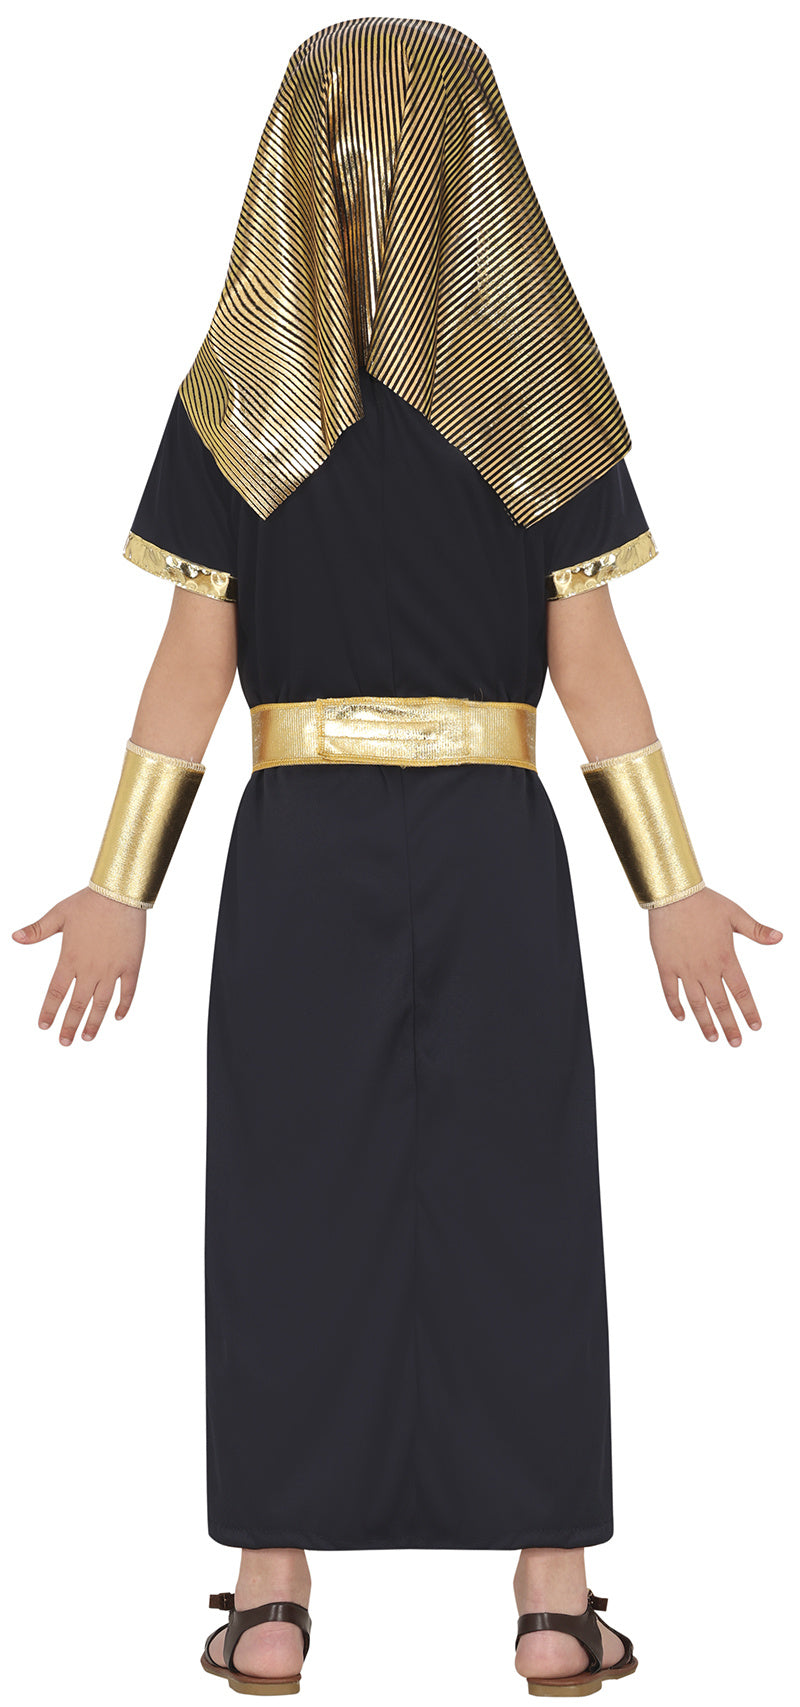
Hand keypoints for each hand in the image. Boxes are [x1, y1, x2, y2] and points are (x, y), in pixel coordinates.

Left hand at [11, 886, 146, 1044]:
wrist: (119, 894)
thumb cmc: (88, 902)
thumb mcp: (58, 915)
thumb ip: (37, 930)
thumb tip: (14, 937)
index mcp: (70, 959)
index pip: (56, 993)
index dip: (49, 1011)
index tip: (44, 1027)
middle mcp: (90, 969)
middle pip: (78, 1005)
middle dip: (70, 1026)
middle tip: (65, 1042)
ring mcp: (112, 969)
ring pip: (102, 1004)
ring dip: (94, 1023)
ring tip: (88, 1037)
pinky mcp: (131, 965)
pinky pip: (128, 991)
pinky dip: (123, 1006)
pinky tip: (117, 1017)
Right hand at [648, 886, 781, 1045]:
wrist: (674, 895)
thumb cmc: (705, 902)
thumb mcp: (735, 914)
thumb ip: (757, 930)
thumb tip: (779, 937)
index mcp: (726, 958)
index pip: (741, 991)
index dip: (749, 1011)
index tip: (755, 1027)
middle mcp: (706, 968)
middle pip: (720, 1004)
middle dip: (729, 1026)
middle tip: (736, 1043)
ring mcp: (685, 969)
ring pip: (696, 1003)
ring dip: (705, 1022)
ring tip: (712, 1038)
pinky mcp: (666, 965)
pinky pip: (670, 991)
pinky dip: (675, 1006)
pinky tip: (682, 1017)